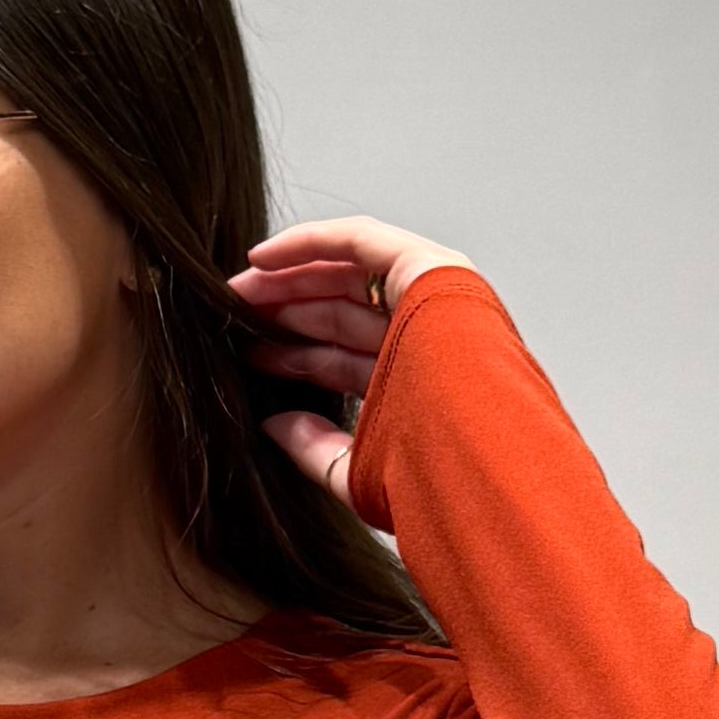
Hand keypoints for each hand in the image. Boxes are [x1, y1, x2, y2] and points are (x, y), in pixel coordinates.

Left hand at [228, 216, 472, 499]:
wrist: (484, 451)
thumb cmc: (438, 476)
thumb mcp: (362, 472)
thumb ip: (316, 450)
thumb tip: (273, 426)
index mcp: (418, 389)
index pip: (345, 361)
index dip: (295, 357)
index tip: (248, 356)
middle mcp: (428, 341)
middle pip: (341, 316)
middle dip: (285, 313)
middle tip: (234, 315)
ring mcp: (433, 301)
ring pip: (346, 279)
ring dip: (290, 279)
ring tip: (238, 289)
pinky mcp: (431, 266)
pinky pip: (360, 242)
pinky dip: (311, 243)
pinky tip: (264, 257)